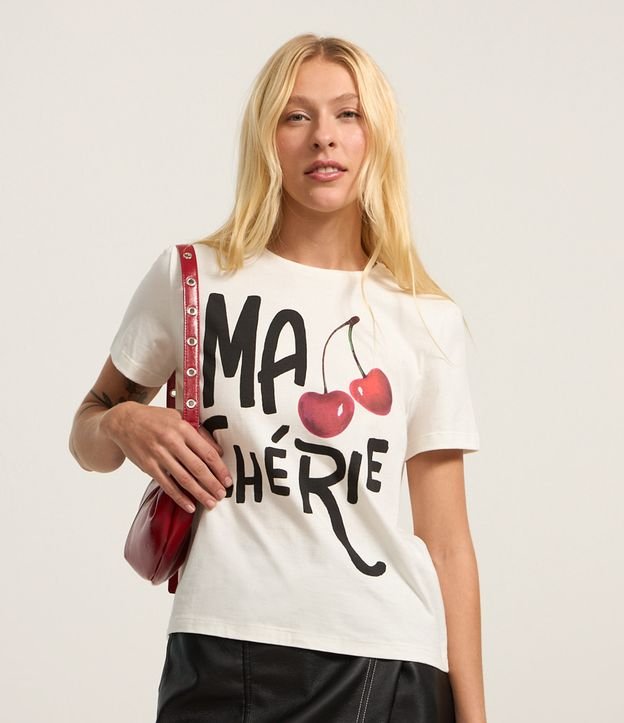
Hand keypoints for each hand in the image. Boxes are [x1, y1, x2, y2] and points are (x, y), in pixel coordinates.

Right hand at [101, 401, 232, 511]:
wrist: (125, 421)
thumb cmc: (156, 419)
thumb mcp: (180, 417)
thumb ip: (200, 433)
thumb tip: (218, 451)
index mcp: (183, 428)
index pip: (206, 452)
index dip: (219, 468)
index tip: (227, 479)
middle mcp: (171, 442)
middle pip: (197, 467)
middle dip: (212, 484)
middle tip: (222, 495)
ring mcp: (158, 455)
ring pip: (183, 479)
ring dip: (199, 493)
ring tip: (210, 503)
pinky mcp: (148, 466)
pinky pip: (166, 485)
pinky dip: (179, 497)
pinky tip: (189, 505)